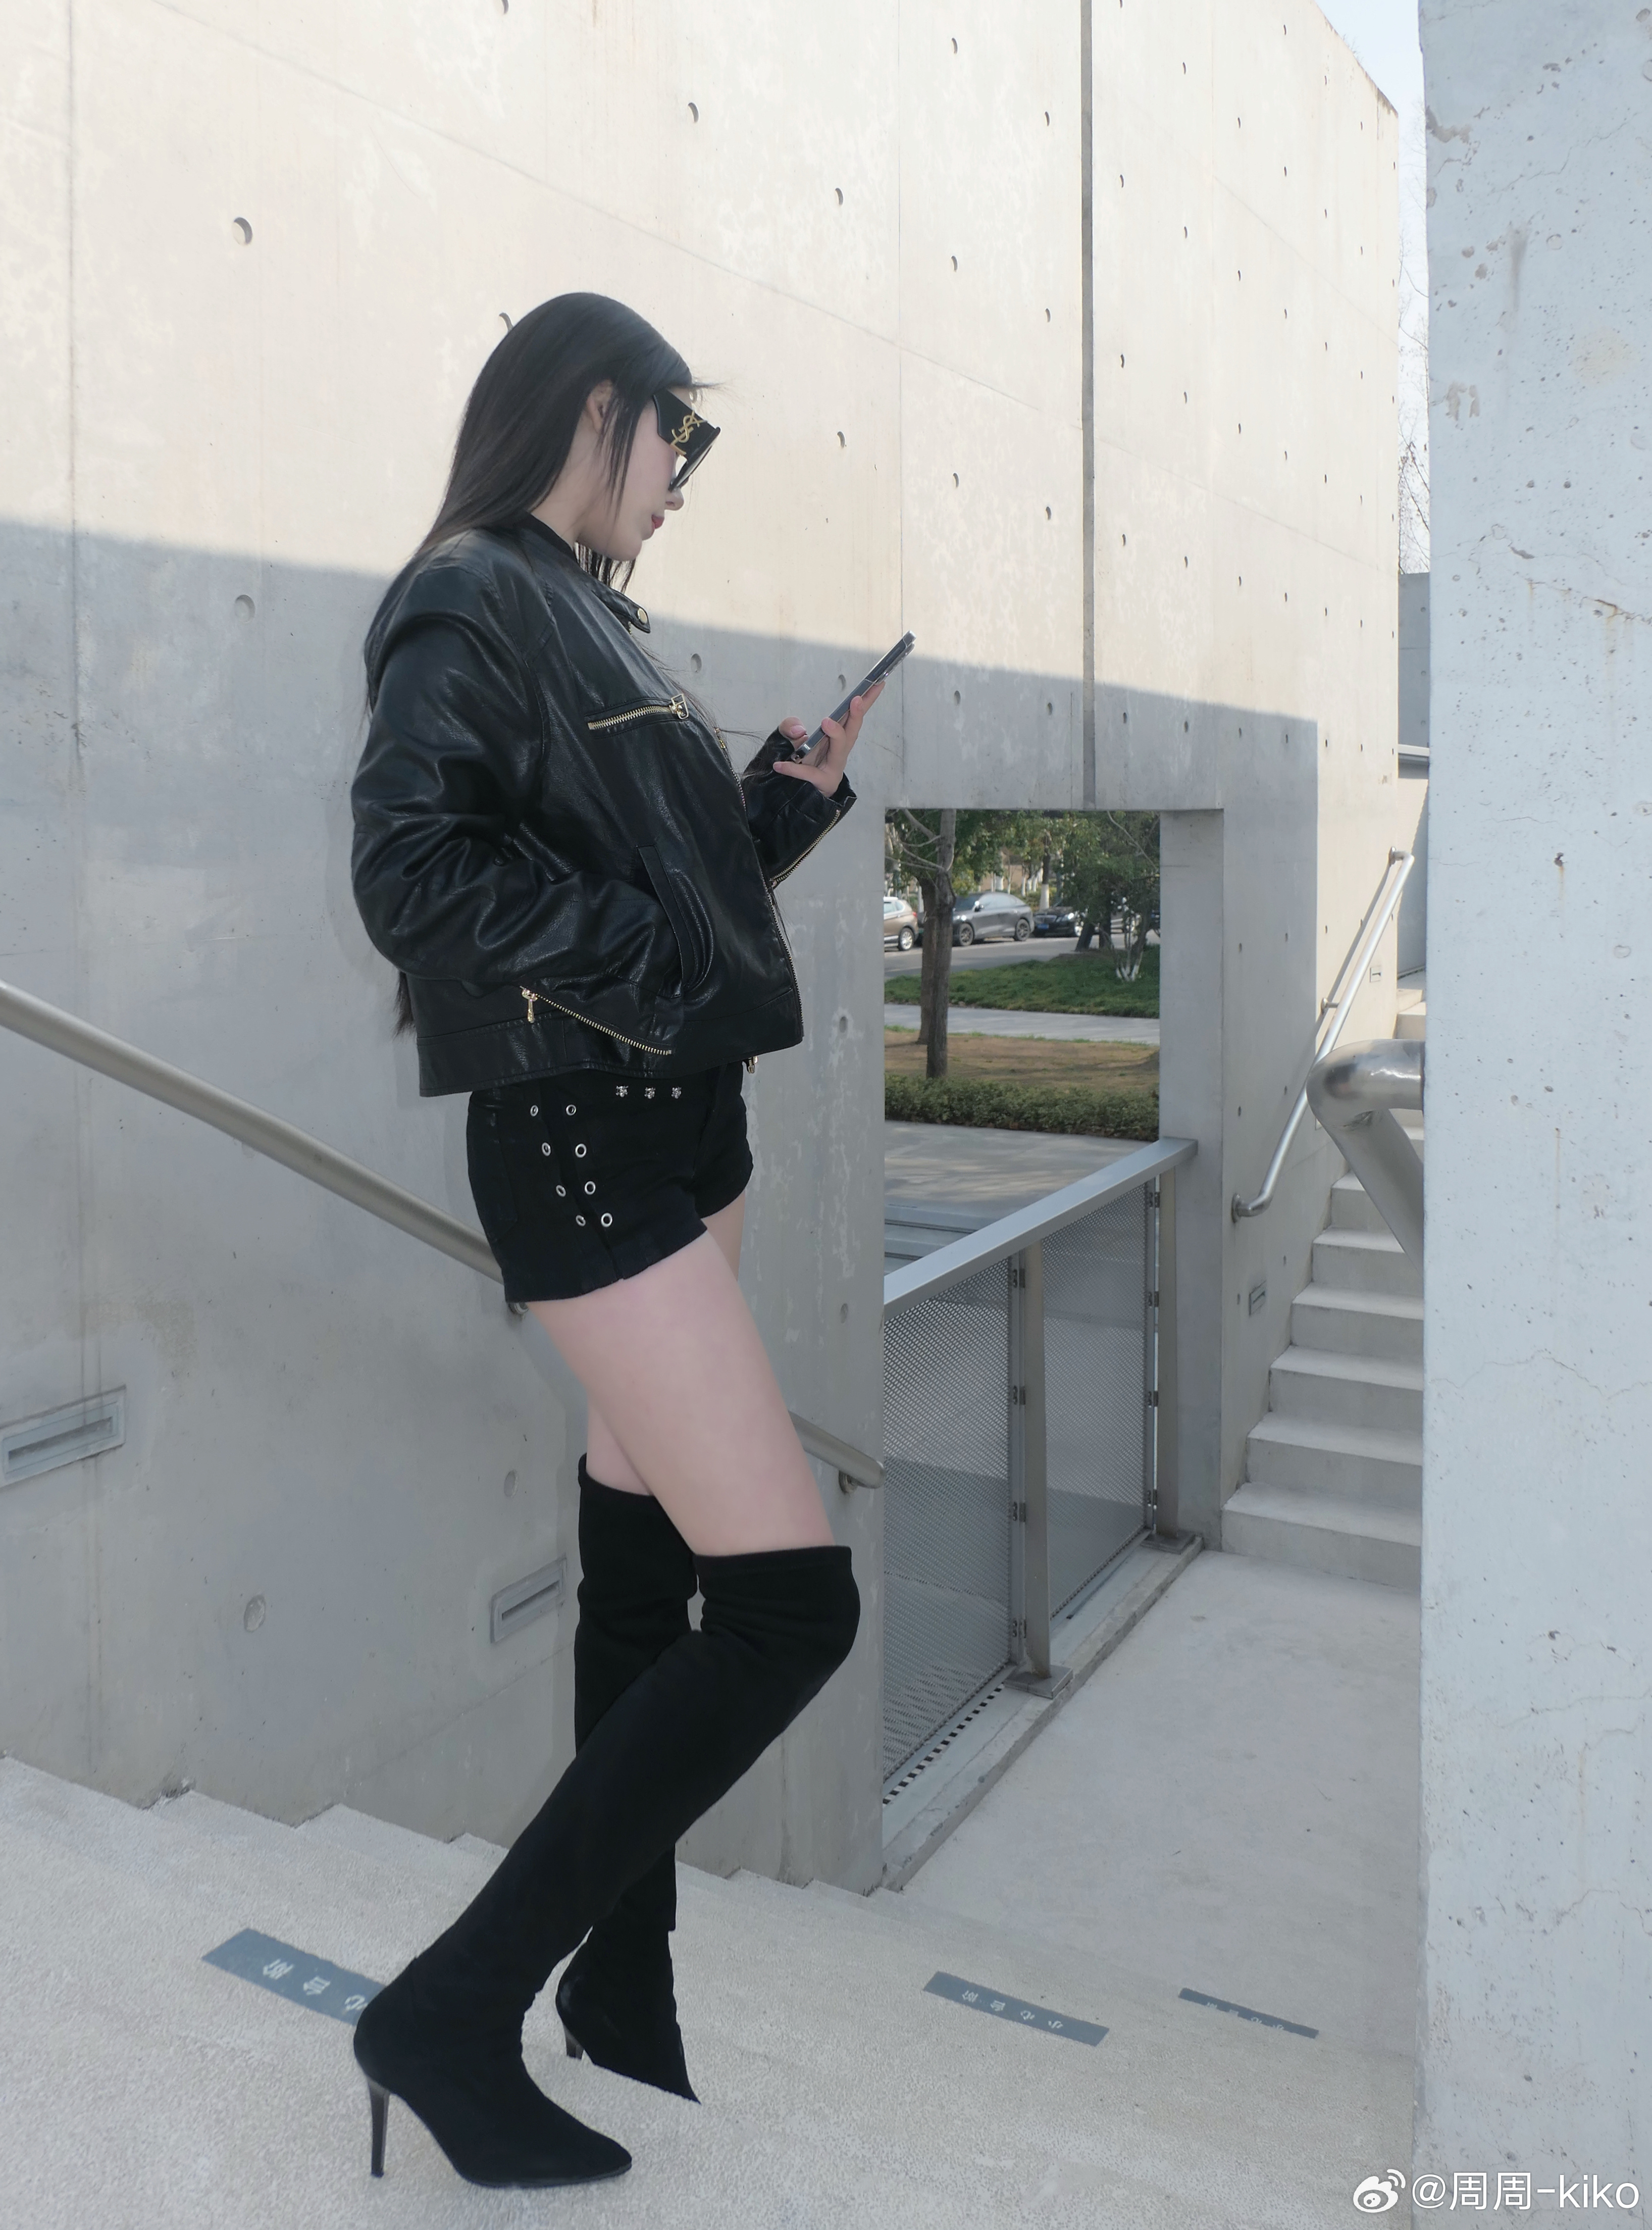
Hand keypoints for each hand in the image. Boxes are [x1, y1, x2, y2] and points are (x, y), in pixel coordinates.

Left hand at [768, 679, 883, 793]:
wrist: (798, 794)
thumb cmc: (801, 762)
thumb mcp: (789, 738)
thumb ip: (789, 727)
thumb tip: (800, 731)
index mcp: (837, 738)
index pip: (854, 716)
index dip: (868, 700)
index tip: (878, 683)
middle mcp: (839, 751)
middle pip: (852, 732)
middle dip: (856, 715)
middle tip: (856, 700)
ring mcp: (833, 768)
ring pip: (840, 750)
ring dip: (836, 734)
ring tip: (826, 721)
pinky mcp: (822, 782)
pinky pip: (808, 774)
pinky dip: (794, 769)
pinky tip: (780, 765)